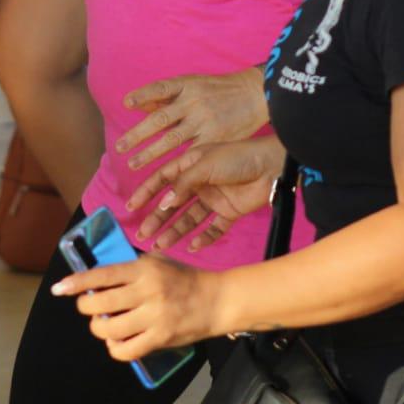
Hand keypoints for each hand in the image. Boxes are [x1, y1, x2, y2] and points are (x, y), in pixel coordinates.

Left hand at [52, 255, 223, 360]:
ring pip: (109, 329)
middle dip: (86, 308)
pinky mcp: (160, 338)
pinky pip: (126, 350)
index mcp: (144, 269)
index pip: (103, 275)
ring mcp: (154, 317)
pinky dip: (115, 348)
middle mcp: (147, 291)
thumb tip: (99, 279)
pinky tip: (117, 341)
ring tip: (103, 325)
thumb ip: (131, 268)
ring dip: (99, 329)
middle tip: (88, 308)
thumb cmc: (184, 278)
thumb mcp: (159, 262)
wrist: (216, 300)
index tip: (60, 288)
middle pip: (100, 305)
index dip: (78, 282)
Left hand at [116, 68, 268, 172]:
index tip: (126, 104)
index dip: (143, 95)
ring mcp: (203, 121)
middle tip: (119, 148)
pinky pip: (191, 152)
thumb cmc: (218, 90)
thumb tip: (135, 104)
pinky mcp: (214, 138)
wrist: (255, 95)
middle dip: (138, 134)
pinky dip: (176, 163)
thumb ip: (165, 95)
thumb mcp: (192, 84)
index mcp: (187, 85)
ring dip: (150, 153)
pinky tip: (163, 173)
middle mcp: (193, 102)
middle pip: (160, 119)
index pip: (160, 88)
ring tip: (132, 164)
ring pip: (171, 139)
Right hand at [126, 137, 283, 251]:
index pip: (162, 179)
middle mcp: (199, 183)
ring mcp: (214, 199)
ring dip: (175, 231)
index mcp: (190, 165)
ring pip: (189, 219)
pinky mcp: (229, 212)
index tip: (131, 206)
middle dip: (157, 218)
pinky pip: (213, 229)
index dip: (146, 192)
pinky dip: (203, 238)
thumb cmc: (238, 157)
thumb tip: (163, 202)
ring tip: (161, 245)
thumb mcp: (205, 164)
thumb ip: (183, 183)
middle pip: (173, 204)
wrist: (272, 166)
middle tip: (143, 234)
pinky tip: (192, 246)